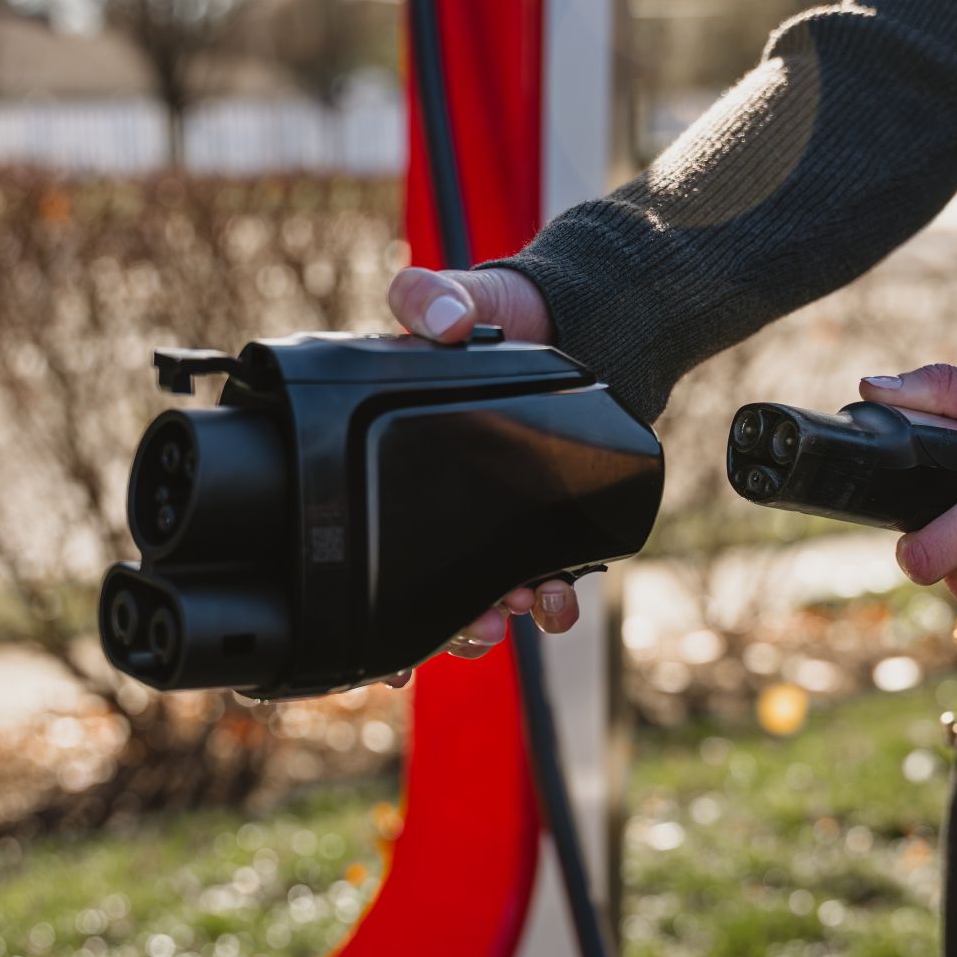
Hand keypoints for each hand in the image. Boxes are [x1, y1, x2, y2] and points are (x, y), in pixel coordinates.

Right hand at [385, 260, 579, 659]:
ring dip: (499, 613)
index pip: (377, 541)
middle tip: (470, 625)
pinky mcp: (550, 520)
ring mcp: (500, 518)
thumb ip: (430, 297)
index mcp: (407, 466)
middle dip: (449, 628)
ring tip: (514, 605)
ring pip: (490, 596)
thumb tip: (439, 319)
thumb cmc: (503, 313)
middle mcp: (448, 505)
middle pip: (434, 593)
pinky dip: (552, 599)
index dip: (374, 604)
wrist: (582, 321)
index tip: (383, 659)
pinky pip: (548, 577)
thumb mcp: (453, 298)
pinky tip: (556, 595)